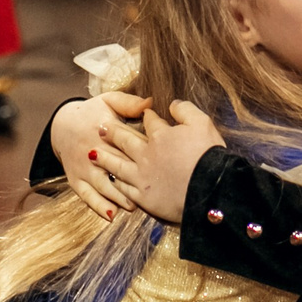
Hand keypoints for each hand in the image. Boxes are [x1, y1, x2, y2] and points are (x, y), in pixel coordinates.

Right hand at [56, 91, 151, 220]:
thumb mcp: (109, 101)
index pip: (127, 141)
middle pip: (116, 165)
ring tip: (134, 205)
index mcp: (103, 129)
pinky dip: (98, 205)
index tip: (161, 159)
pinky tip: (111, 214)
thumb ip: (130, 103)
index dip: (144, 151)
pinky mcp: (76, 180)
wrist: (62, 125)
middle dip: (133, 177)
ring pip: (102, 184)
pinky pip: (86, 195)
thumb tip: (151, 103)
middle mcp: (93, 149)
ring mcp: (83, 167)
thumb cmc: (93, 113)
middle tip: (152, 189)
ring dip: (118, 195)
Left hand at [99, 101, 226, 222]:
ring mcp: (142, 177)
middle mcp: (146, 155)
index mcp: (160, 136)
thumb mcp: (202, 123)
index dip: (146, 116)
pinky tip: (110, 182)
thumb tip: (172, 103)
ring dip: (105, 159)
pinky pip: (124, 189)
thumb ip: (185, 110)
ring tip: (92, 154)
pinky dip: (116, 185)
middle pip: (125, 141)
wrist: (209, 189)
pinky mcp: (144, 197)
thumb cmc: (208, 154)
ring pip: (117, 166)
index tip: (142, 114)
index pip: (149, 122)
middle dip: (112, 133)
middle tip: (100, 129)